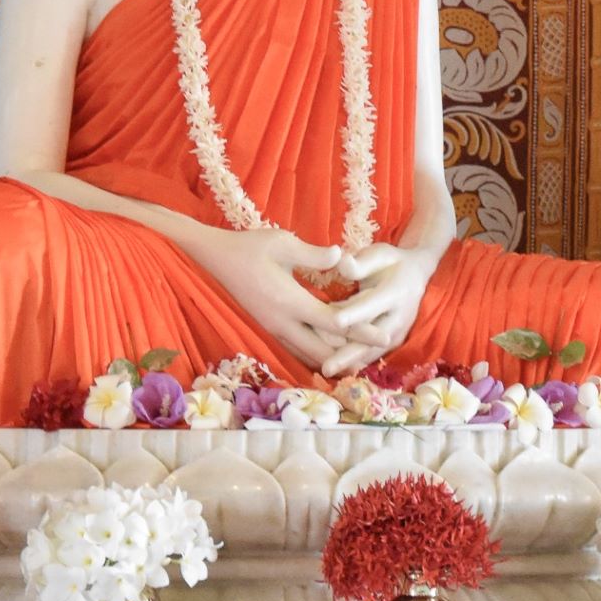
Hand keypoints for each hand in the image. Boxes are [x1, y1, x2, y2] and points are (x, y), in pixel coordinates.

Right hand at [190, 230, 387, 372]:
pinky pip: (298, 348)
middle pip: (323, 349)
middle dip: (351, 353)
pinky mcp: (270, 328)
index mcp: (289, 302)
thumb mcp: (283, 242)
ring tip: (360, 357)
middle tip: (378, 355)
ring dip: (333, 355)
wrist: (216, 259)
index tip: (385, 336)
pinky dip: (317, 351)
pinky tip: (331, 349)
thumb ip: (314, 254)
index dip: (361, 331)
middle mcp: (283, 323)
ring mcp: (274, 329)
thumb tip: (343, 257)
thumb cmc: (250, 246)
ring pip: (309, 354)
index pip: (333, 323)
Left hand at [320, 243, 436, 376]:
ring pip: (370, 352)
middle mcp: (399, 317)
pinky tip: (333, 368)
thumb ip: (361, 263)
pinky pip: (371, 354)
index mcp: (396, 291)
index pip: (372, 304)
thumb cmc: (391, 263)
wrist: (417, 275)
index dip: (354, 313)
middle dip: (348, 354)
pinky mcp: (392, 343)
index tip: (336, 321)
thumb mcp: (380, 254)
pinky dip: (353, 362)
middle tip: (326, 368)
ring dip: (348, 362)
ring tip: (324, 370)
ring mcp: (397, 333)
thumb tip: (341, 263)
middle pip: (371, 339)